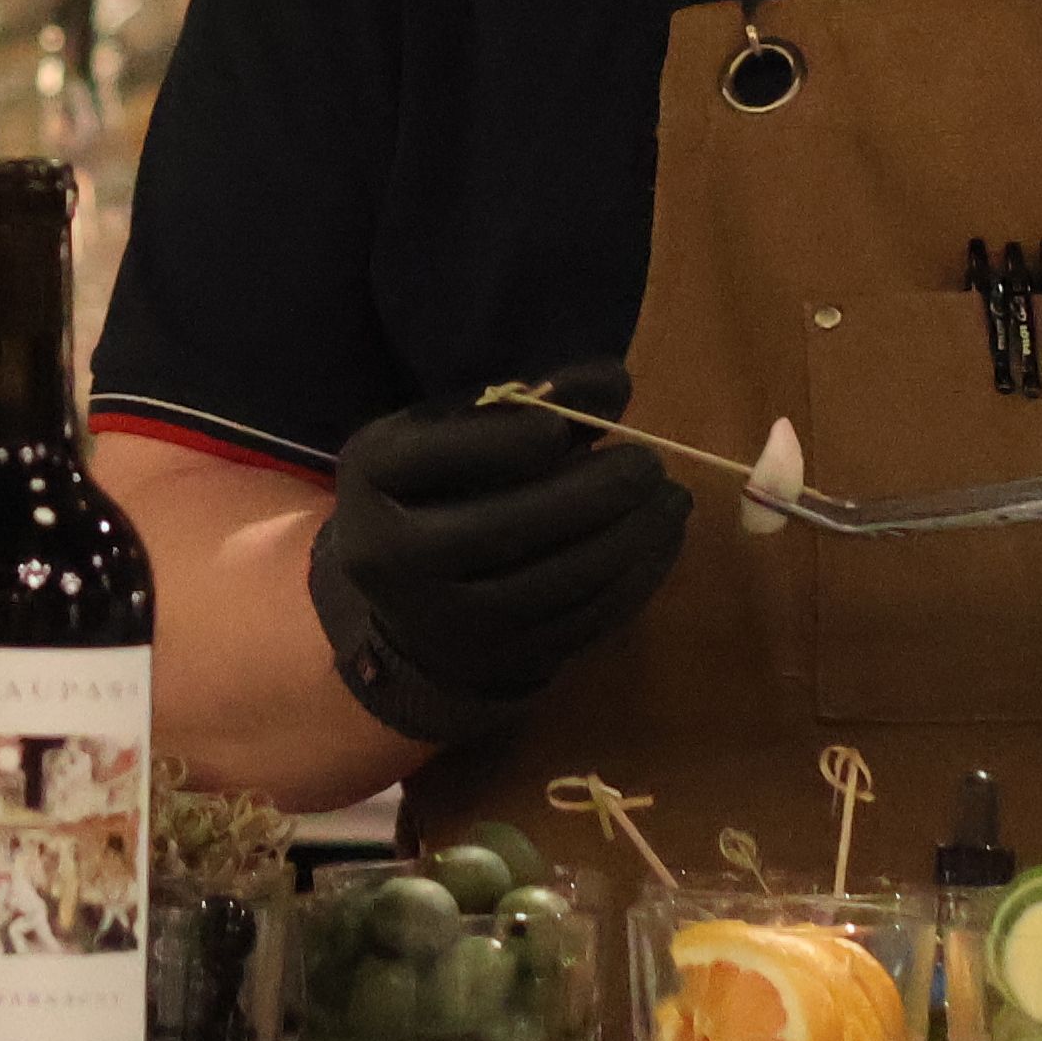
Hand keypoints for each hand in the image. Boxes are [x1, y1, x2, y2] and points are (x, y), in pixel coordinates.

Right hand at [301, 365, 694, 745]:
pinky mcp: (500, 658)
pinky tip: (661, 543)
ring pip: (553, 581)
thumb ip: (525, 401)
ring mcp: (448, 621)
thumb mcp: (451, 430)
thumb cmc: (437, 488)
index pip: (441, 454)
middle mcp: (393, 556)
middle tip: (648, 464)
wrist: (409, 602)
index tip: (562, 425)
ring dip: (627, 539)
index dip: (507, 440)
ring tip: (671, 499)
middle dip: (592, 493)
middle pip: (506, 525)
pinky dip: (632, 582)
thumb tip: (616, 382)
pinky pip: (578, 621)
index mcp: (370, 477)